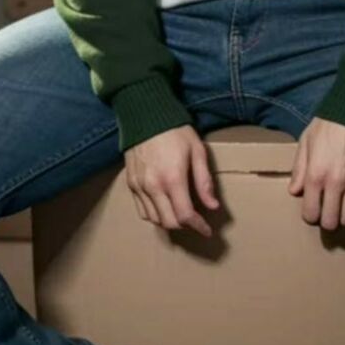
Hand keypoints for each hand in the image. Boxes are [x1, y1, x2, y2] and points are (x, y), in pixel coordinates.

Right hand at [124, 124, 219, 238]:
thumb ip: (204, 181)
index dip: (198, 226)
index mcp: (172, 178)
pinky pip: (142, 210)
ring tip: (180, 212)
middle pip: (169, 222)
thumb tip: (213, 206)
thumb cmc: (175, 130)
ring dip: (169, 221)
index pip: (185, 216)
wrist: (146, 114)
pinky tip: (163, 206)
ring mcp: (139, 186)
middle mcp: (153, 186)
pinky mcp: (131, 183)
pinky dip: (154, 214)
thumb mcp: (197, 150)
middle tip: (195, 220)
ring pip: (154, 219)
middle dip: (185, 225)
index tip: (207, 230)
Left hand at [288, 117, 344, 230]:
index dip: (310, 216)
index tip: (312, 209)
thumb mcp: (305, 143)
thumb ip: (299, 169)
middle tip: (326, 212)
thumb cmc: (325, 126)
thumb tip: (295, 191)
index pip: (311, 214)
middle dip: (327, 221)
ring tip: (341, 208)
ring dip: (344, 217)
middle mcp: (335, 183)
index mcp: (316, 175)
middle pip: (331, 222)